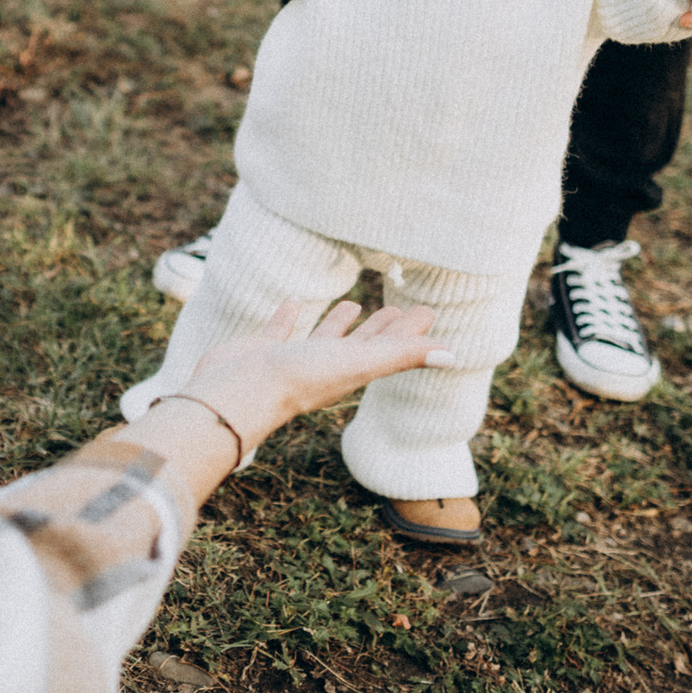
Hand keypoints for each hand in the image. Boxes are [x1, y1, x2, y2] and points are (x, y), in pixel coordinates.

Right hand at [178, 299, 450, 447]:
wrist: (239, 391)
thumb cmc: (299, 379)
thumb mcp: (357, 362)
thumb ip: (402, 355)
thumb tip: (452, 356)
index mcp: (352, 369)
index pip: (390, 347)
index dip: (410, 332)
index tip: (426, 312)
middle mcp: (328, 364)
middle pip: (364, 343)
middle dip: (383, 327)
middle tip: (400, 308)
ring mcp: (295, 358)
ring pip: (326, 337)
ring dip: (341, 322)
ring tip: (355, 304)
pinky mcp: (265, 349)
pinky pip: (283, 328)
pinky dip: (291, 315)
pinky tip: (293, 301)